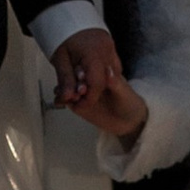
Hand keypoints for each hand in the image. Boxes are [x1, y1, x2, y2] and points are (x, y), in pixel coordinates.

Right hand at [51, 26, 147, 141]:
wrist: (127, 122)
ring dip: (63, 88)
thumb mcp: (124, 93)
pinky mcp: (76, 103)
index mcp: (101, 72)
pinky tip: (60, 100)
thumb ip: (115, 83)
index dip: (83, 71)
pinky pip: (65, 98)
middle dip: (71, 80)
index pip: (88, 67)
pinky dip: (60, 98)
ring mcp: (81, 91)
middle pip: (74, 74)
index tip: (81, 76)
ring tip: (65, 95)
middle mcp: (89, 80)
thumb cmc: (129, 104)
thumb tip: (108, 71)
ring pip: (67, 85)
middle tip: (74, 89)